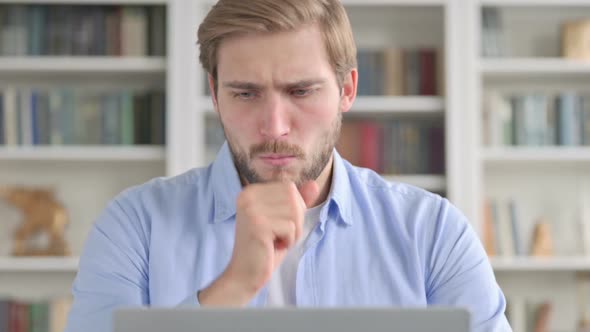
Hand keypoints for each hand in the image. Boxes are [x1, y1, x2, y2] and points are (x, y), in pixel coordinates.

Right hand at [198, 180, 319, 305]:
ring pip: (295, 211)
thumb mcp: (284, 220)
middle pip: (293, 197)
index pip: (289, 187)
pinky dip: (288, 241)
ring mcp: (251, 209)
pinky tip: (273, 247)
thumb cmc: (266, 248)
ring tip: (276, 241)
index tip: (277, 225)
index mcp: (251, 191)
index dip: (294, 209)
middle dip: (295, 220)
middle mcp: (248, 195)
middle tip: (278, 235)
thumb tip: (314, 184)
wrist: (245, 274)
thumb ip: (297, 201)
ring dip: (293, 232)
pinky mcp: (258, 224)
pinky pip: (291, 227)